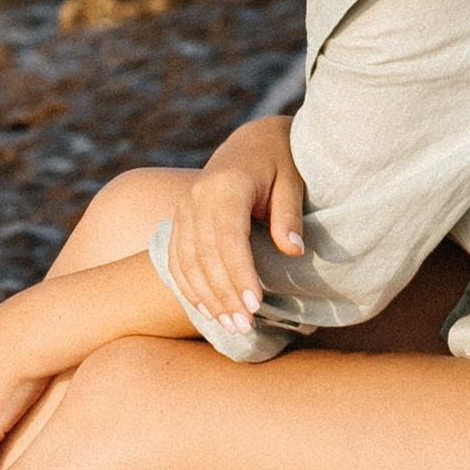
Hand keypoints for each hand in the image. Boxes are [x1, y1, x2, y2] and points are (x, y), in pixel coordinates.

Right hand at [165, 115, 305, 326]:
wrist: (252, 142)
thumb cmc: (280, 162)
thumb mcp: (292, 181)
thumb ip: (289, 215)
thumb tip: (293, 249)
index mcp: (226, 185)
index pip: (227, 238)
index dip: (239, 274)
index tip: (256, 305)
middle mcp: (197, 197)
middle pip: (204, 255)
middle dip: (223, 295)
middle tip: (245, 327)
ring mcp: (184, 208)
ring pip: (186, 261)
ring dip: (206, 297)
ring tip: (231, 326)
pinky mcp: (180, 219)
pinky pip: (176, 258)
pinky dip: (188, 287)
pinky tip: (206, 311)